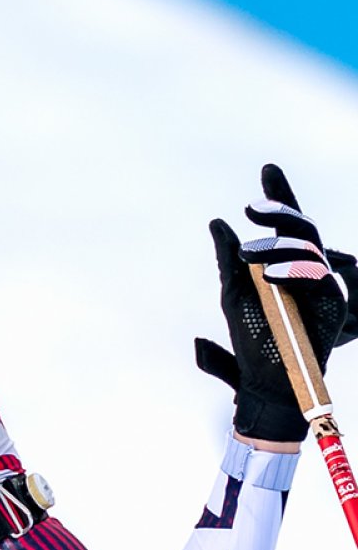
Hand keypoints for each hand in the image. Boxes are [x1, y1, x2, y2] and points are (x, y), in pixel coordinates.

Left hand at [195, 165, 350, 442]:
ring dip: (279, 243)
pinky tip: (268, 273)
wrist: (265, 382)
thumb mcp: (231, 293)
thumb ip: (226, 260)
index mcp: (281, 262)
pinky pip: (321, 278)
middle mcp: (304, 268)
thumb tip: (217, 222)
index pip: (285, 223)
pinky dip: (295, 270)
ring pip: (309, 247)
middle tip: (250, 209)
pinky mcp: (332, 305)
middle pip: (302, 227)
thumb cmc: (249, 339)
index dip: (281, 194)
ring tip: (248, 255)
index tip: (268, 167)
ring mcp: (321, 285)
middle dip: (280, 210)